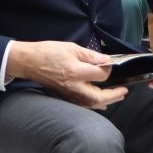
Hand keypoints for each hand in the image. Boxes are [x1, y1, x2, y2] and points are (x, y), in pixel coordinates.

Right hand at [6, 40, 124, 109]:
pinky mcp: (64, 95)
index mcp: (76, 71)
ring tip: (117, 97)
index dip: (108, 69)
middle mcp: (73, 86)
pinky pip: (83, 104)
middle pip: (98, 97)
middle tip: (124, 92)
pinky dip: (94, 104)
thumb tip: (106, 61)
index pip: (100, 75)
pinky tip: (100, 103)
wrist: (29, 61)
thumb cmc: (48, 52)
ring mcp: (68, 93)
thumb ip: (90, 56)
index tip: (109, 64)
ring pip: (91, 104)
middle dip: (113, 96)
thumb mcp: (71, 48)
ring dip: (106, 101)